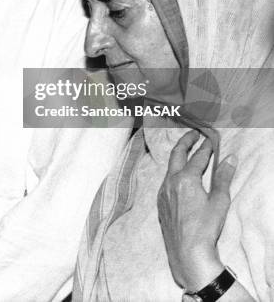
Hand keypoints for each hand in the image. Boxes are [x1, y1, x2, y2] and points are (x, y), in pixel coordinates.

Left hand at [157, 129, 236, 291]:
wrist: (187, 254)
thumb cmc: (205, 228)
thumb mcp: (219, 202)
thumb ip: (223, 178)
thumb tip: (230, 158)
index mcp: (185, 179)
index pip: (198, 157)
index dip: (206, 147)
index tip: (211, 139)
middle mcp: (170, 182)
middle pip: (176, 154)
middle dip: (185, 142)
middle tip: (193, 134)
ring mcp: (163, 193)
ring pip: (169, 168)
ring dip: (178, 157)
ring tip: (186, 153)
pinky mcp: (160, 204)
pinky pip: (165, 182)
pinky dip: (173, 173)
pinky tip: (179, 178)